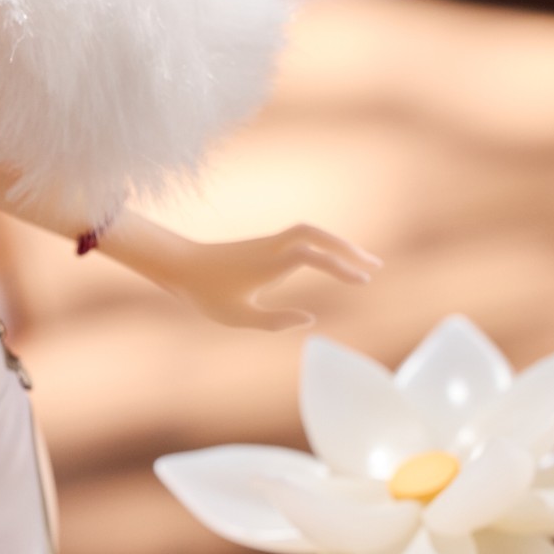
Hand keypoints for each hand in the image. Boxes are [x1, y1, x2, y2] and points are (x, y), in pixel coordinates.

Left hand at [153, 223, 380, 331]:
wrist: (179, 264)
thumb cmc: (205, 294)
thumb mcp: (237, 317)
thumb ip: (274, 321)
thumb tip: (310, 319)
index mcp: (267, 265)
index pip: (312, 257)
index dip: (340, 266)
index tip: (363, 280)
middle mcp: (270, 249)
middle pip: (316, 234)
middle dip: (347, 248)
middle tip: (374, 266)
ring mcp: (267, 243)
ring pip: (309, 232)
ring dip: (337, 244)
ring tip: (360, 264)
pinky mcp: (264, 244)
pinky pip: (300, 237)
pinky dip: (322, 244)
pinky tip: (332, 260)